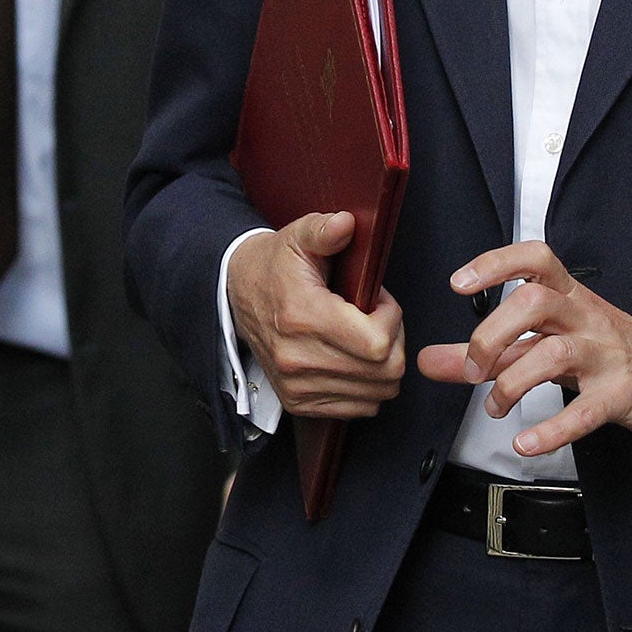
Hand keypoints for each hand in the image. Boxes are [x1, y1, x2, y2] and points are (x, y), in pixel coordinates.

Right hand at [226, 211, 404, 418]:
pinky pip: (360, 408)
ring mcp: (298, 385)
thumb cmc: (274, 267)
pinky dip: (368, 387)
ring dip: (383, 366)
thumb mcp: (298, 238)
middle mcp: (298, 358)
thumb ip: (324, 230)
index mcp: (302, 317)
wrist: (237, 294)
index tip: (378, 302)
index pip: (376, 343)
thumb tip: (346, 223)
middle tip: (377, 319)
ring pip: (377, 393)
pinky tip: (354, 360)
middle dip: (394, 342)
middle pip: (384, 372)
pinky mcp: (298, 401)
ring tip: (365, 338)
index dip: (391, 320)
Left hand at [417, 241, 631, 457]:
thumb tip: (427, 360)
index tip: (459, 284)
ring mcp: (606, 353)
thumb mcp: (543, 342)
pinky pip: (586, 411)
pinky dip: (551, 430)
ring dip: (512, 384)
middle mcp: (585, 316)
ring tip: (494, 409)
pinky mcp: (621, 394)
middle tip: (471, 368)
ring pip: (555, 353)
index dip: (495, 264)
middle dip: (491, 334)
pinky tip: (524, 443)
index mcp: (567, 295)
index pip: (534, 258)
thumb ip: (488, 351)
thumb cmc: (600, 350)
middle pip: (535, 302)